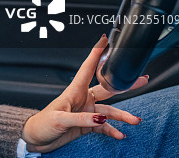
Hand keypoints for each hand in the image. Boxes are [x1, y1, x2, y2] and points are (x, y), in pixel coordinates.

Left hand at [21, 35, 148, 153]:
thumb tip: (100, 118)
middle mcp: (83, 98)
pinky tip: (120, 134)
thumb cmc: (43, 124)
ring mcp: (87, 111)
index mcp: (74, 91)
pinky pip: (104, 126)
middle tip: (142, 79)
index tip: (105, 40)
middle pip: (107, 88)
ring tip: (135, 120)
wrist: (37, 138)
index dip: (96, 54)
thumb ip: (81, 119)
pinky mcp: (87, 124)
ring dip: (123, 116)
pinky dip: (113, 130)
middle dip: (124, 85)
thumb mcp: (60, 119)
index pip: (87, 68)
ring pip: (110, 110)